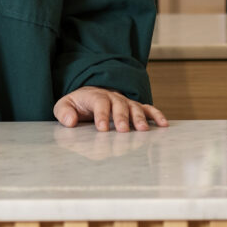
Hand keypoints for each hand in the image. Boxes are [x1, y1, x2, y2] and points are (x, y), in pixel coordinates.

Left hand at [54, 86, 168, 131]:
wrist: (88, 97)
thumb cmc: (77, 105)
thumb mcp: (64, 106)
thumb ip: (64, 112)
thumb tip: (70, 120)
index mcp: (94, 96)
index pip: (99, 102)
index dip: (101, 114)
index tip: (101, 128)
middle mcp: (112, 97)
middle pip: (119, 104)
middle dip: (122, 117)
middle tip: (123, 130)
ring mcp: (125, 102)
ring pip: (134, 107)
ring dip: (139, 118)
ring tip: (143, 130)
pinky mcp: (134, 107)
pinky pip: (147, 109)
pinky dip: (156, 115)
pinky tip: (163, 124)